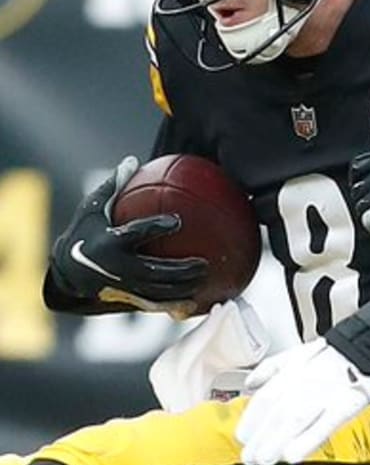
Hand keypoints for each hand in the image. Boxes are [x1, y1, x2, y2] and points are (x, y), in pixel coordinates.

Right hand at [49, 156, 206, 313]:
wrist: (66, 273)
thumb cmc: (84, 234)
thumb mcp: (92, 209)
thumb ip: (113, 186)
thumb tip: (133, 160)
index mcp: (110, 242)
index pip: (136, 234)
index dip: (156, 227)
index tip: (178, 220)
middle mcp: (117, 268)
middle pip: (154, 271)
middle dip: (181, 269)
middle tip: (204, 262)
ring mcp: (123, 287)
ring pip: (158, 291)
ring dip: (184, 288)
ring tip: (207, 278)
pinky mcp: (126, 299)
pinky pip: (156, 304)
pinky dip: (176, 304)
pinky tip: (198, 301)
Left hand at [236, 338, 369, 464]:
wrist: (367, 345)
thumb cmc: (330, 355)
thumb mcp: (294, 354)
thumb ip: (269, 369)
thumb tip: (249, 383)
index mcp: (290, 372)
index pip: (262, 401)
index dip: (250, 422)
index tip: (244, 438)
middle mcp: (304, 383)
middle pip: (275, 414)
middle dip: (259, 439)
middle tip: (251, 457)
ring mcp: (324, 394)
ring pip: (294, 421)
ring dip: (275, 442)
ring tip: (265, 459)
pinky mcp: (345, 404)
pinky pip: (325, 424)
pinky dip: (308, 440)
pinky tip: (294, 454)